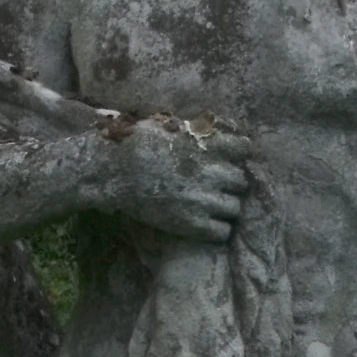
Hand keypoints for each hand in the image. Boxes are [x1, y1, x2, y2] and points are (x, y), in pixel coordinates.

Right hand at [113, 117, 251, 242]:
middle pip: (241, 182)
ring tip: (210, 207)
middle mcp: (210, 171)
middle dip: (231, 184)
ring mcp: (201, 199)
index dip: (239, 154)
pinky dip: (216, 228)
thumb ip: (198, 130)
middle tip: (217, 187)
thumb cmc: (137, 142)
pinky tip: (205, 223)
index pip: (244, 148)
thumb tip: (220, 129)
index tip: (231, 159)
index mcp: (207, 145)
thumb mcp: (172, 125)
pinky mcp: (190, 223)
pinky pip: (222, 231)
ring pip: (235, 208)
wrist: (111, 169)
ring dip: (225, 207)